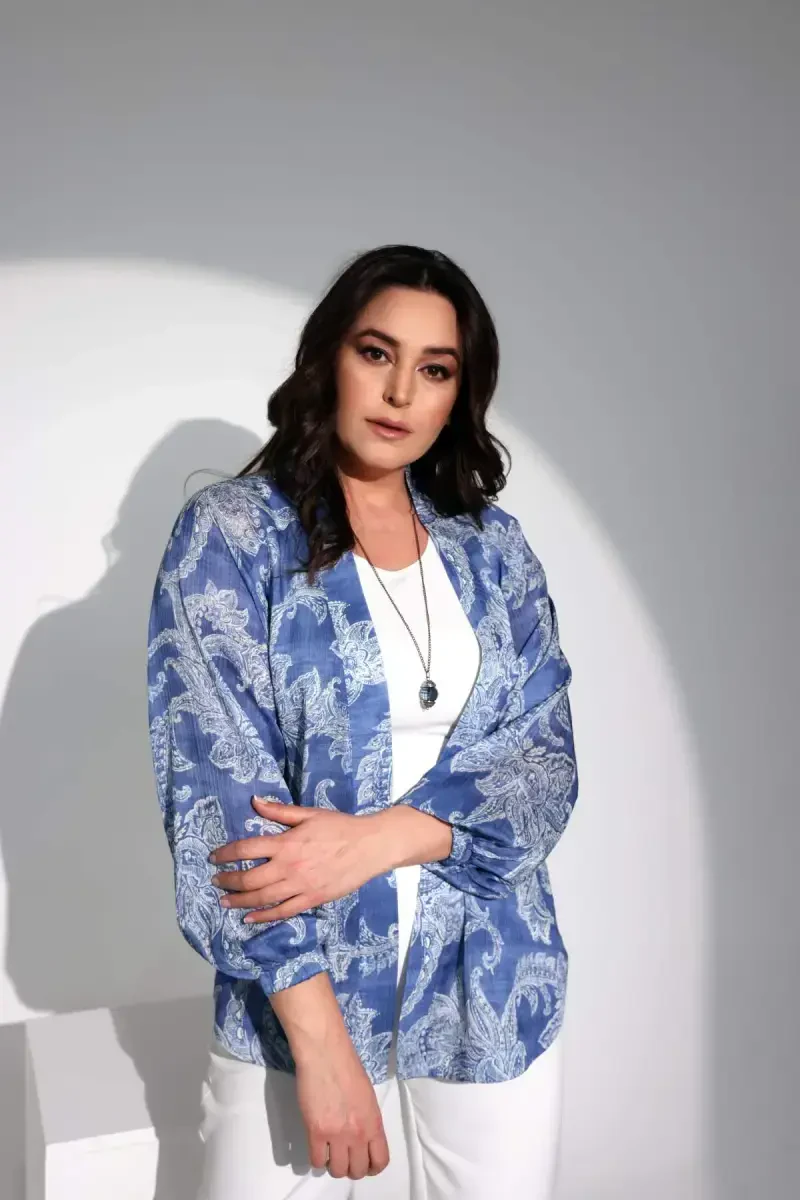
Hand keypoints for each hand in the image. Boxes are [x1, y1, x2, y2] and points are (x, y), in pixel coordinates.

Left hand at [209, 800, 391, 923]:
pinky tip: (249, 918)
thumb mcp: (309, 814)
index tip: (214, 857)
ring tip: (225, 901)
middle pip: (249, 879)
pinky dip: (264, 917)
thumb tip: (255, 801)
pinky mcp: (312, 899)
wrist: (370, 846)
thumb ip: (280, 811)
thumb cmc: (340, 827)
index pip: (246, 849)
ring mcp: (300, 886)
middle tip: (216, 881)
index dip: (226, 854)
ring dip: (239, 901)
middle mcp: (289, 866)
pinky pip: (283, 911)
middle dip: (228, 881)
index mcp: (286, 843)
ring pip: (262, 898)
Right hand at [295, 1039, 389, 1179]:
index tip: (365, 1164)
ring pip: (338, 1171)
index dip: (372, 1168)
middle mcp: (358, 1133)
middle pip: (358, 1171)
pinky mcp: (316, 1132)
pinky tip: (318, 1147)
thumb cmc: (347, 1067)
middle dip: (352, 1168)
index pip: (380, 1160)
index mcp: (374, 1122)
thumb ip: (368, 1120)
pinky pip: (317, 1161)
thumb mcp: (367, 1096)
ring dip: (334, 1166)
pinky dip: (318, 1159)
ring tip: (330, 1153)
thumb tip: (362, 1137)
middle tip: (344, 1157)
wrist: (326, 1053)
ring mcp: (337, 1134)